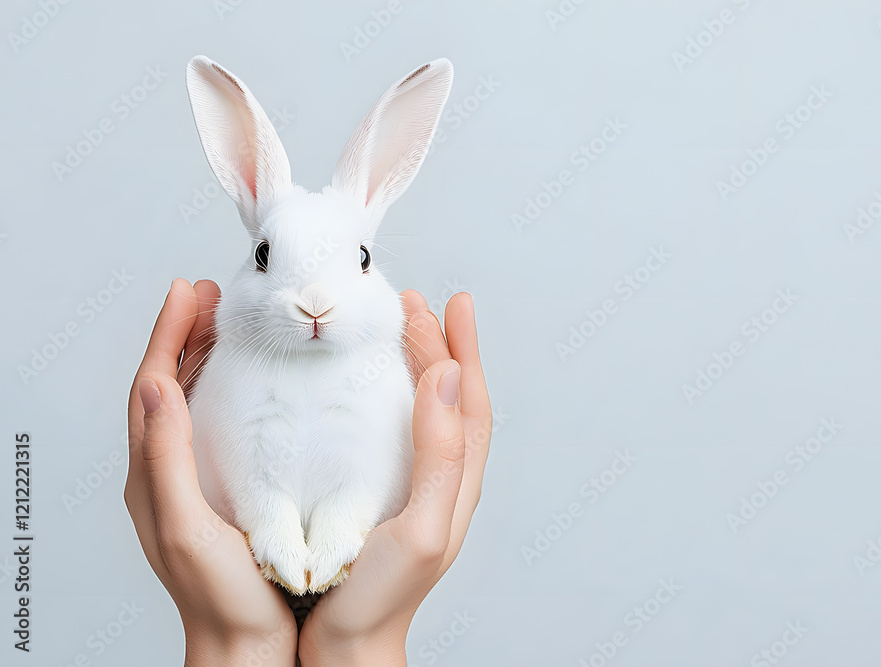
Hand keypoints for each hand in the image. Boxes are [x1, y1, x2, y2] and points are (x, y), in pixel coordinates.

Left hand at [124, 279, 296, 666]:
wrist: (246, 642)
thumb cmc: (220, 595)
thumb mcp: (185, 523)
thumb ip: (164, 455)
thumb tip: (153, 384)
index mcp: (151, 475)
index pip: (151, 387)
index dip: (166, 336)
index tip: (189, 293)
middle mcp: (164, 471)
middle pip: (166, 385)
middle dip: (183, 335)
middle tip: (211, 297)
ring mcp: (190, 479)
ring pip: (189, 402)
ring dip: (202, 358)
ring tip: (227, 324)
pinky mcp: (217, 488)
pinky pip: (213, 424)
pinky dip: (223, 390)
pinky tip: (248, 382)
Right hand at [298, 290, 491, 666]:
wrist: (345, 646)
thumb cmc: (383, 597)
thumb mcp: (423, 525)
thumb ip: (441, 453)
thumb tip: (447, 376)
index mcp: (458, 479)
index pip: (469, 399)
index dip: (463, 348)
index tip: (451, 303)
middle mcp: (442, 477)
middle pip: (448, 395)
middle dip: (437, 345)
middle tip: (413, 305)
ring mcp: (412, 484)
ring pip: (422, 410)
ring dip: (414, 366)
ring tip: (393, 331)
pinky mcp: (381, 493)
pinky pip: (392, 431)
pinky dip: (386, 398)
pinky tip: (360, 389)